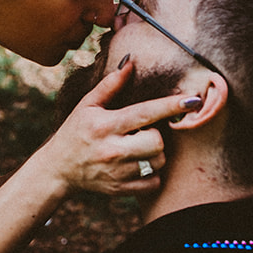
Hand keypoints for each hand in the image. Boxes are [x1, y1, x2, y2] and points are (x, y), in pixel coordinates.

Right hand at [41, 61, 197, 194]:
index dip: (171, 106)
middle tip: (142, 132)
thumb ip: (111, 85)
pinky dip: (153, 173)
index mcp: (105, 125)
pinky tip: (139, 164)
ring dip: (156, 153)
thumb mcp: (87, 105)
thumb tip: (130, 63)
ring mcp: (117, 172)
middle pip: (157, 141)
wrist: (58, 169)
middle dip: (157, 134)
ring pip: (158, 161)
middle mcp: (112, 150)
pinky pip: (154, 182)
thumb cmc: (75, 131)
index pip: (145, 113)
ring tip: (139, 147)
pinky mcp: (121, 190)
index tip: (193, 100)